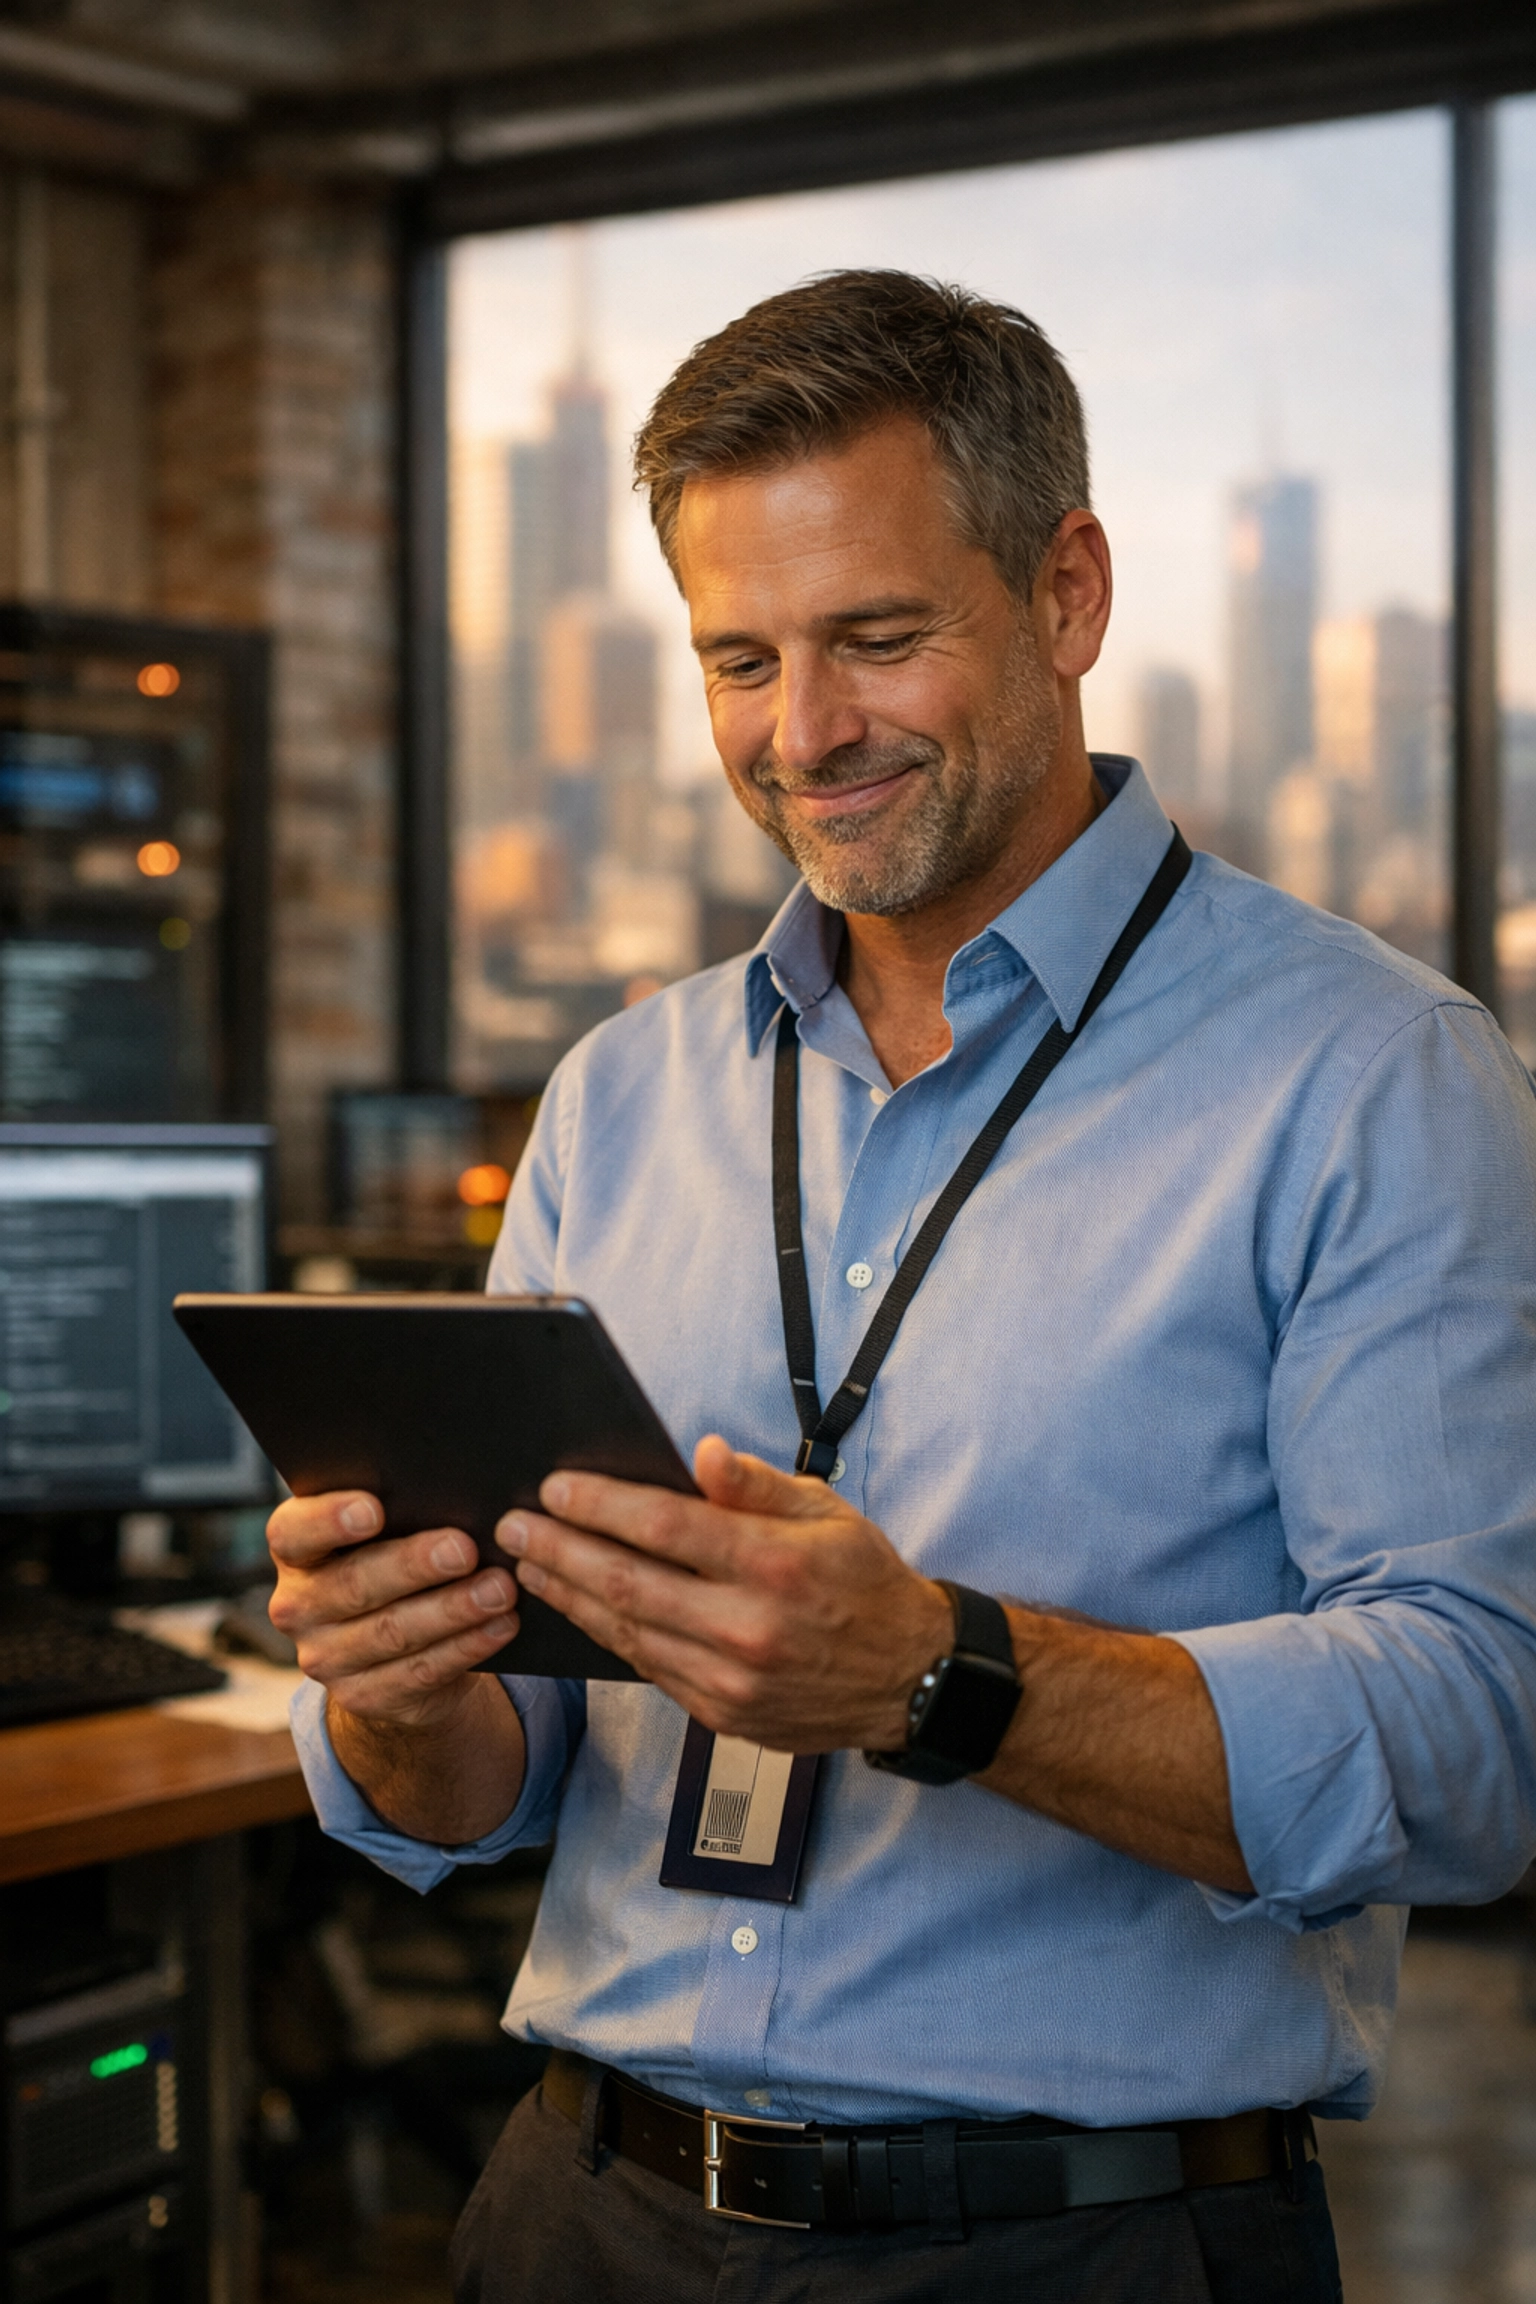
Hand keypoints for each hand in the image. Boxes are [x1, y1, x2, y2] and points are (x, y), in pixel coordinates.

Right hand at [267, 1491, 521, 1729]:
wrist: (391, 1649)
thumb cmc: (392, 1560)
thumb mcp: (384, 1534)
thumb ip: (400, 1510)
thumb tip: (456, 1494)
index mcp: (295, 1550)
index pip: (292, 1532)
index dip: (328, 1519)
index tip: (373, 1509)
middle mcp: (298, 1606)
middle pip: (353, 1583)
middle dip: (414, 1565)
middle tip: (464, 1549)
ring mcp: (325, 1658)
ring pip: (392, 1631)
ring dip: (452, 1609)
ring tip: (499, 1589)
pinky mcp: (363, 1696)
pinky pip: (420, 1671)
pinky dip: (467, 1645)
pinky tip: (501, 1625)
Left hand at [494, 1435, 951, 1750]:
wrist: (909, 1680)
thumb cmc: (864, 1581)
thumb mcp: (826, 1512)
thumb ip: (756, 1484)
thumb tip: (700, 1454)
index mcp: (776, 1565)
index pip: (666, 1527)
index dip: (601, 1504)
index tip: (555, 1486)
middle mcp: (749, 1627)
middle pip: (628, 1584)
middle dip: (559, 1551)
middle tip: (512, 1526)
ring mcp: (732, 1680)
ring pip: (626, 1633)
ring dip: (568, 1596)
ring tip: (527, 1565)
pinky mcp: (722, 1714)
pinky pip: (647, 1668)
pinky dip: (605, 1635)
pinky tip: (578, 1607)